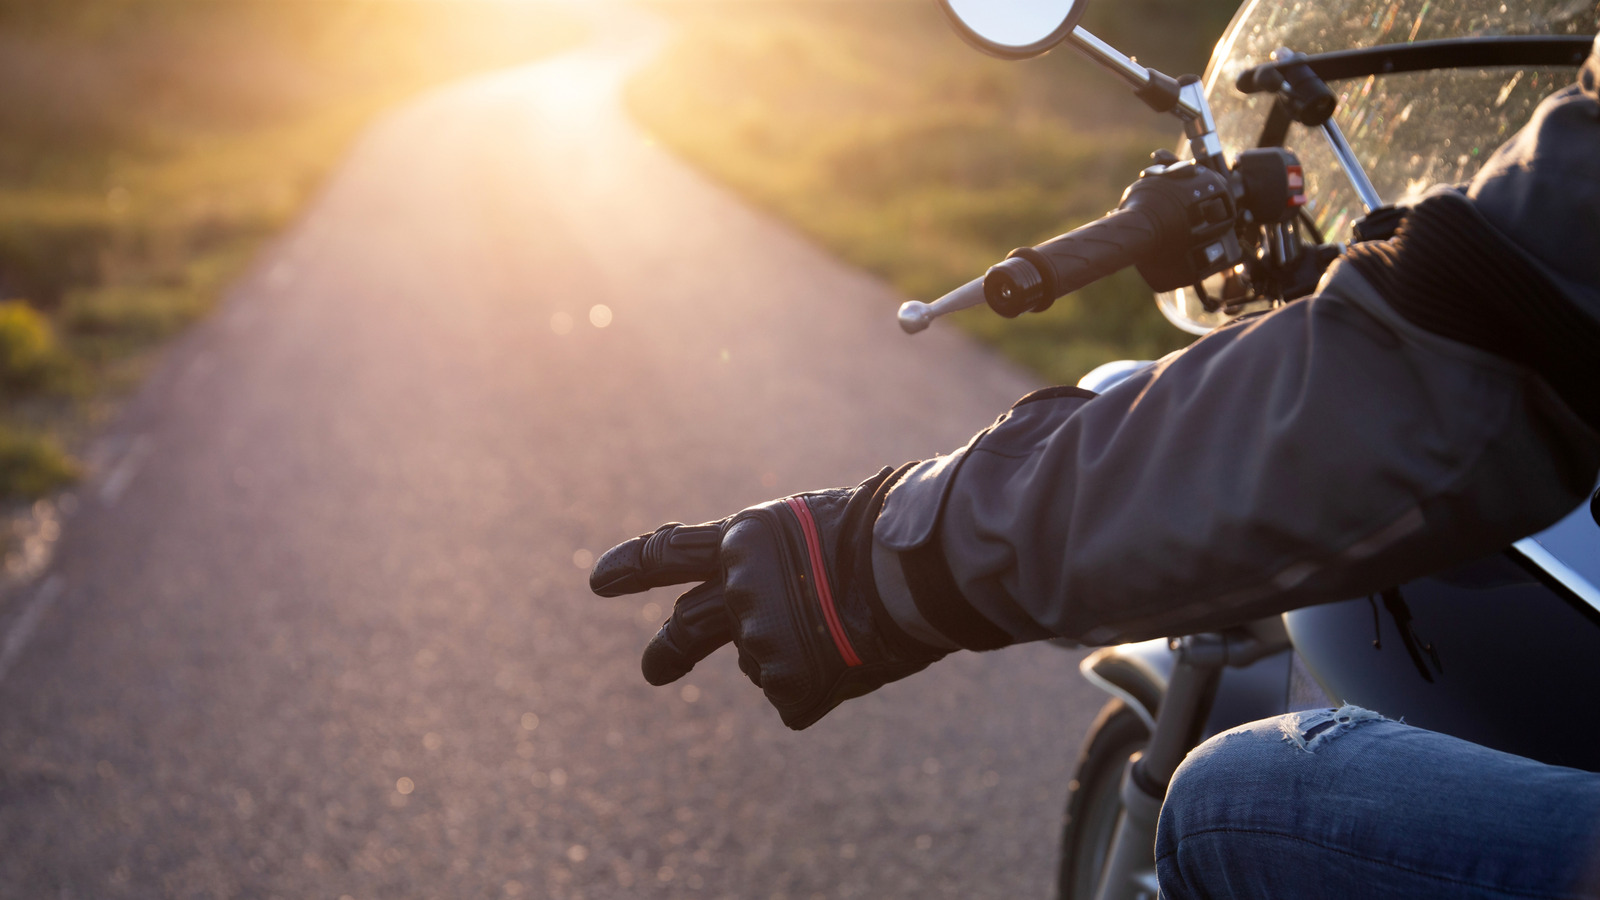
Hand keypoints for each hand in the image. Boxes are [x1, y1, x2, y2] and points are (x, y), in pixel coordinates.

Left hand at [590, 466, 945, 729]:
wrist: (912, 566)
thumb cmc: (883, 537)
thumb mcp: (818, 531)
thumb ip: (780, 568)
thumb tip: (771, 612)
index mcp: (746, 539)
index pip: (674, 552)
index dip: (633, 565)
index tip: (598, 580)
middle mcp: (735, 589)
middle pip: (686, 627)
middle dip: (667, 653)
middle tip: (652, 671)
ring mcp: (755, 637)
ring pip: (768, 664)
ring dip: (802, 657)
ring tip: (851, 631)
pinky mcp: (782, 681)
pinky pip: (798, 700)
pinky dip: (827, 688)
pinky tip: (855, 658)